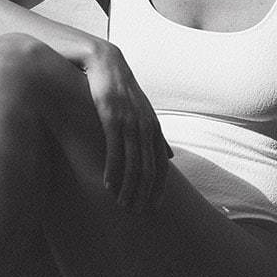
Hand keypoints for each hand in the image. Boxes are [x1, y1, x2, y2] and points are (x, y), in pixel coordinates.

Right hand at [81, 41, 172, 212]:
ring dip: (128, 188)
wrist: (106, 64)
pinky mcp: (112, 117)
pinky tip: (108, 185)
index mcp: (154, 128)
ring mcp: (131, 122)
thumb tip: (170, 156)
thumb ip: (156, 136)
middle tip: (137, 213)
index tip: (153, 208)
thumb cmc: (123, 90)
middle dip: (144, 194)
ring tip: (122, 205)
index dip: (159, 189)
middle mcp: (146, 127)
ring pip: (134, 163)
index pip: (161, 166)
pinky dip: (113, 171)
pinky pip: (115, 150)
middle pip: (150, 169)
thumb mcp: (144, 112)